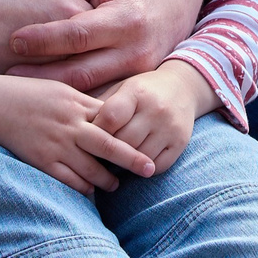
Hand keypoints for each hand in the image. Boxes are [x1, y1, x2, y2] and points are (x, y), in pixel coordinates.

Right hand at [0, 72, 155, 193]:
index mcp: (78, 105)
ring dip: (106, 181)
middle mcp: (71, 126)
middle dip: (132, 159)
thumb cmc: (29, 94)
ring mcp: (57, 145)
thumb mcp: (62, 90)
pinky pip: (68, 181)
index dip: (132, 133)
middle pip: (109, 146)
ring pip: (91, 170)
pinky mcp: (42, 161)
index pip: (113, 121)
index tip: (150, 141)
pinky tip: (89, 193)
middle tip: (149, 170)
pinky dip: (82, 189)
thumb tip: (110, 114)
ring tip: (115, 186)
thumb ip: (86, 103)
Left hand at [4, 0, 205, 88]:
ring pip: (89, 90)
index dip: (43, 40)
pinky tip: (49, 90)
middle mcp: (135, 51)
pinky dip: (74, 94)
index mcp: (126, 19)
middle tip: (6, 73)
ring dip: (54, 89)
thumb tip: (42, 10)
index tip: (14, 40)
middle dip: (41, 76)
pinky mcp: (137, 84)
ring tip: (21, 85)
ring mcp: (139, 73)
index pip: (77, 35)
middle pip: (79, 73)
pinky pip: (101, 93)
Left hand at [92, 61, 215, 174]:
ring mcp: (170, 128)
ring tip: (112, 162)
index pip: (110, 118)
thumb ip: (100, 106)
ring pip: (139, 157)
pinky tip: (134, 165)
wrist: (183, 87)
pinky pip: (157, 166)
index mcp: (136, 92)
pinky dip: (143, 169)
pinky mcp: (180, 143)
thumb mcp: (122, 88)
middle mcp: (155, 109)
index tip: (87, 139)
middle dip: (107, 150)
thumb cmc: (142, 91)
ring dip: (124, 163)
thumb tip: (74, 127)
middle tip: (95, 156)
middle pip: (123, 141)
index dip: (95, 131)